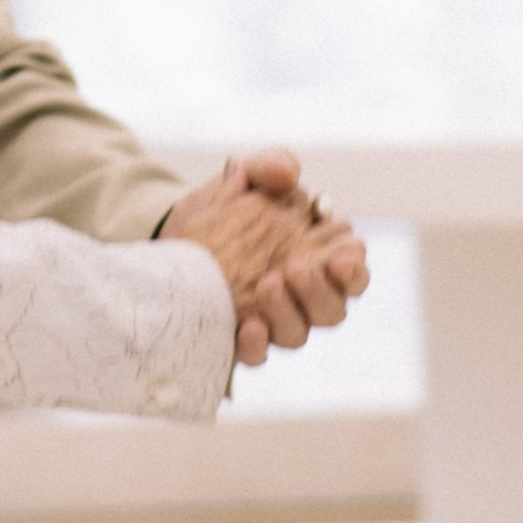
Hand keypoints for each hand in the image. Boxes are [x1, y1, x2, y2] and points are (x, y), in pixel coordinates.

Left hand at [161, 152, 369, 365]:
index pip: (352, 272)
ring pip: (298, 335)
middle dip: (319, 291)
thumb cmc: (225, 206)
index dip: (353, 269)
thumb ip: (272, 166)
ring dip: (287, 312)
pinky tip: (247, 326)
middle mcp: (300, 295)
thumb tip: (287, 174)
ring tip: (266, 284)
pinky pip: (257, 355)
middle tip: (294, 267)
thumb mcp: (247, 178)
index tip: (340, 257)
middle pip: (332, 310)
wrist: (169, 231)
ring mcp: (270, 320)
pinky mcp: (238, 339)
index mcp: (316, 256)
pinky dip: (257, 344)